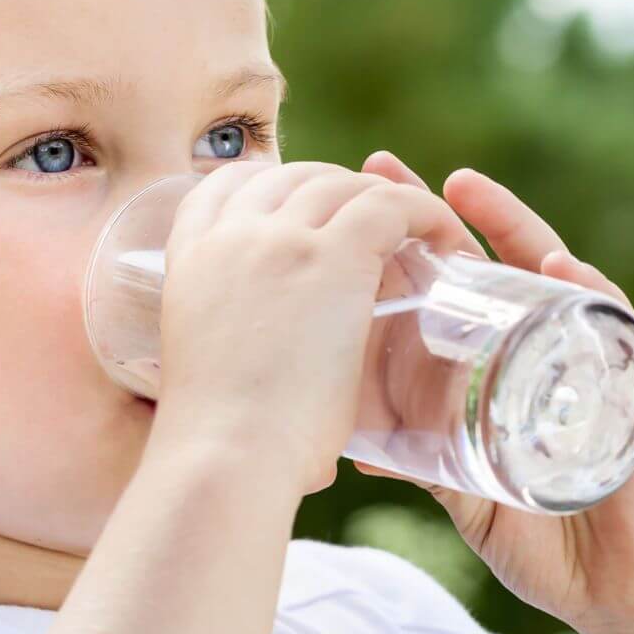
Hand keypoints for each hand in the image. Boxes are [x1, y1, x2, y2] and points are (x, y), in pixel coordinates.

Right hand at [153, 158, 473, 499]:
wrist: (228, 456)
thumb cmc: (219, 441)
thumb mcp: (203, 365)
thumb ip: (232, 341)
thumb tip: (264, 373)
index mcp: (190, 259)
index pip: (223, 188)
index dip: (268, 186)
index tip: (301, 207)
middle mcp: (231, 234)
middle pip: (291, 177)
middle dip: (336, 189)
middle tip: (373, 222)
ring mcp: (280, 239)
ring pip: (343, 185)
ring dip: (384, 200)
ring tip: (417, 231)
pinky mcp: (333, 256)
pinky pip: (389, 205)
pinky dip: (424, 213)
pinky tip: (444, 239)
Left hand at [351, 151, 633, 633]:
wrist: (627, 598)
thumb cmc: (551, 540)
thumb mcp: (468, 493)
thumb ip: (426, 462)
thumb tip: (357, 445)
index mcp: (504, 370)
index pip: (452, 290)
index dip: (405, 248)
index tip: (351, 201)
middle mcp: (548, 352)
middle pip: (493, 265)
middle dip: (443, 215)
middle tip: (383, 169)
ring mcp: (593, 364)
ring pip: (554, 279)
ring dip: (514, 230)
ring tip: (465, 190)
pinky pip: (617, 330)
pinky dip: (591, 296)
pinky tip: (561, 268)